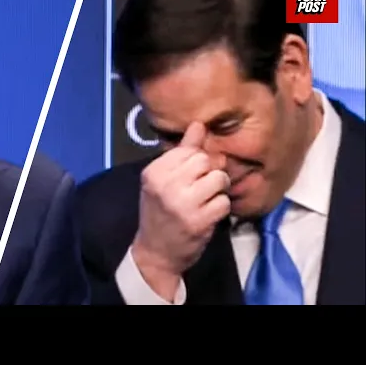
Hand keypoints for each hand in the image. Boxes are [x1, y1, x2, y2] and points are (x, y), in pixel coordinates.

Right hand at [132, 122, 230, 300]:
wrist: (155, 253)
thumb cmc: (160, 212)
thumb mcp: (163, 181)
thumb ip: (181, 153)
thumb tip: (199, 125)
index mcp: (154, 172)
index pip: (190, 150)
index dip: (198, 161)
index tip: (192, 176)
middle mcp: (166, 184)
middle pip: (205, 161)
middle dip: (210, 173)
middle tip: (202, 188)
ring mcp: (182, 203)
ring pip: (218, 179)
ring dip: (217, 191)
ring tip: (206, 200)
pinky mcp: (198, 221)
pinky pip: (223, 202)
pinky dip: (220, 209)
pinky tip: (208, 215)